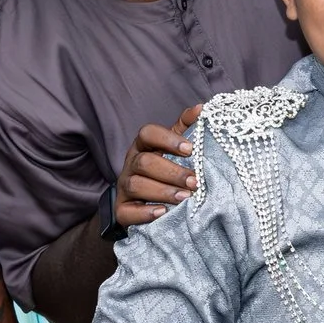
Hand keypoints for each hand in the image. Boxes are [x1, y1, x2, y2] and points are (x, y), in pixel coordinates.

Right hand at [114, 104, 203, 230]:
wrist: (144, 203)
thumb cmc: (165, 171)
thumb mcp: (175, 148)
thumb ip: (186, 128)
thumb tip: (201, 109)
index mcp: (143, 146)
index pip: (147, 133)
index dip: (167, 139)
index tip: (191, 150)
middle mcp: (131, 164)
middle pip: (144, 162)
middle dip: (171, 172)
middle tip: (195, 182)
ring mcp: (124, 187)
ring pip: (136, 185)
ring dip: (163, 191)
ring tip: (185, 197)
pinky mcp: (122, 210)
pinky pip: (127, 211)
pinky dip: (145, 213)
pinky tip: (163, 212)